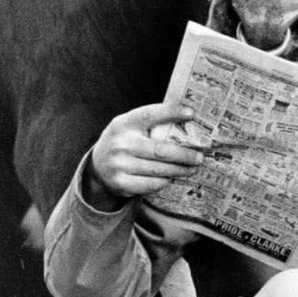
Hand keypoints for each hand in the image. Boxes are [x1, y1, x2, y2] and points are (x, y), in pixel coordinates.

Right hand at [89, 102, 206, 201]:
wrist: (97, 165)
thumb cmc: (125, 141)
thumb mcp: (130, 126)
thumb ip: (152, 124)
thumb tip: (189, 123)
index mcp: (124, 123)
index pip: (150, 114)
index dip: (171, 112)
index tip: (191, 113)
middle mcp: (121, 143)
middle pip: (160, 150)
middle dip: (184, 154)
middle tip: (200, 156)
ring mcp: (119, 165)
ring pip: (159, 170)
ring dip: (180, 170)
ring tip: (192, 168)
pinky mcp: (121, 183)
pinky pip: (152, 184)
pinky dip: (165, 181)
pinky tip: (172, 178)